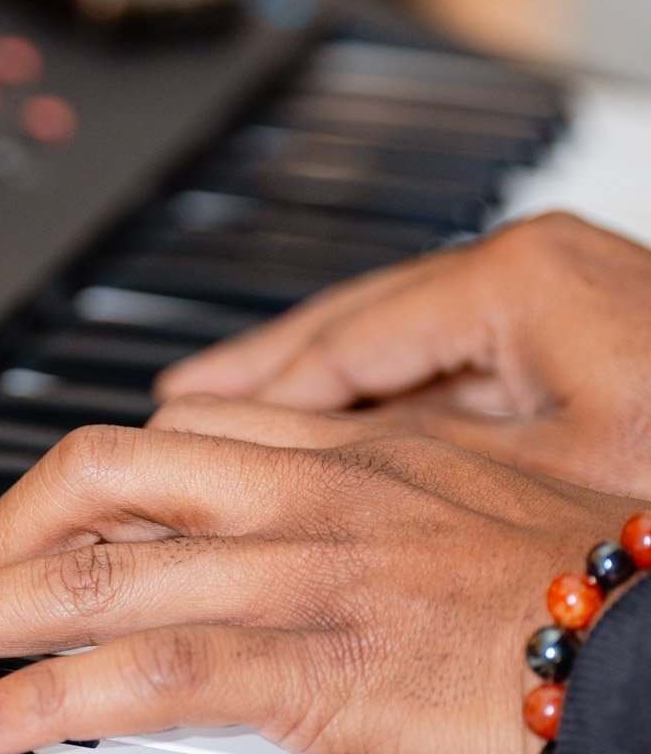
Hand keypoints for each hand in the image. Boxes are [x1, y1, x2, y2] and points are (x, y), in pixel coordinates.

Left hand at [0, 413, 638, 753]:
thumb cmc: (585, 576)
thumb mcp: (459, 506)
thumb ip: (364, 509)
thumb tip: (295, 543)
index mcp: (340, 449)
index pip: (160, 439)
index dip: (61, 488)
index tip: (10, 533)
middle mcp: (302, 490)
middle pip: (90, 479)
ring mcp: (298, 571)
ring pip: (88, 570)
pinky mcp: (313, 663)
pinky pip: (141, 675)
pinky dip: (41, 700)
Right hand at [155, 212, 650, 495]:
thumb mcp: (549, 476)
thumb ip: (415, 466)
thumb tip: (300, 473)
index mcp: (515, 283)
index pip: (344, 333)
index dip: (255, 385)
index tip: (184, 419)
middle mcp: (526, 276)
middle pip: (358, 324)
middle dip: (265, 372)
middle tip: (182, 408)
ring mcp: (550, 306)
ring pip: (396, 345)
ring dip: (315, 389)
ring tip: (233, 417)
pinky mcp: (572, 343)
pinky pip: (443, 368)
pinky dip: (382, 403)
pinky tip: (341, 436)